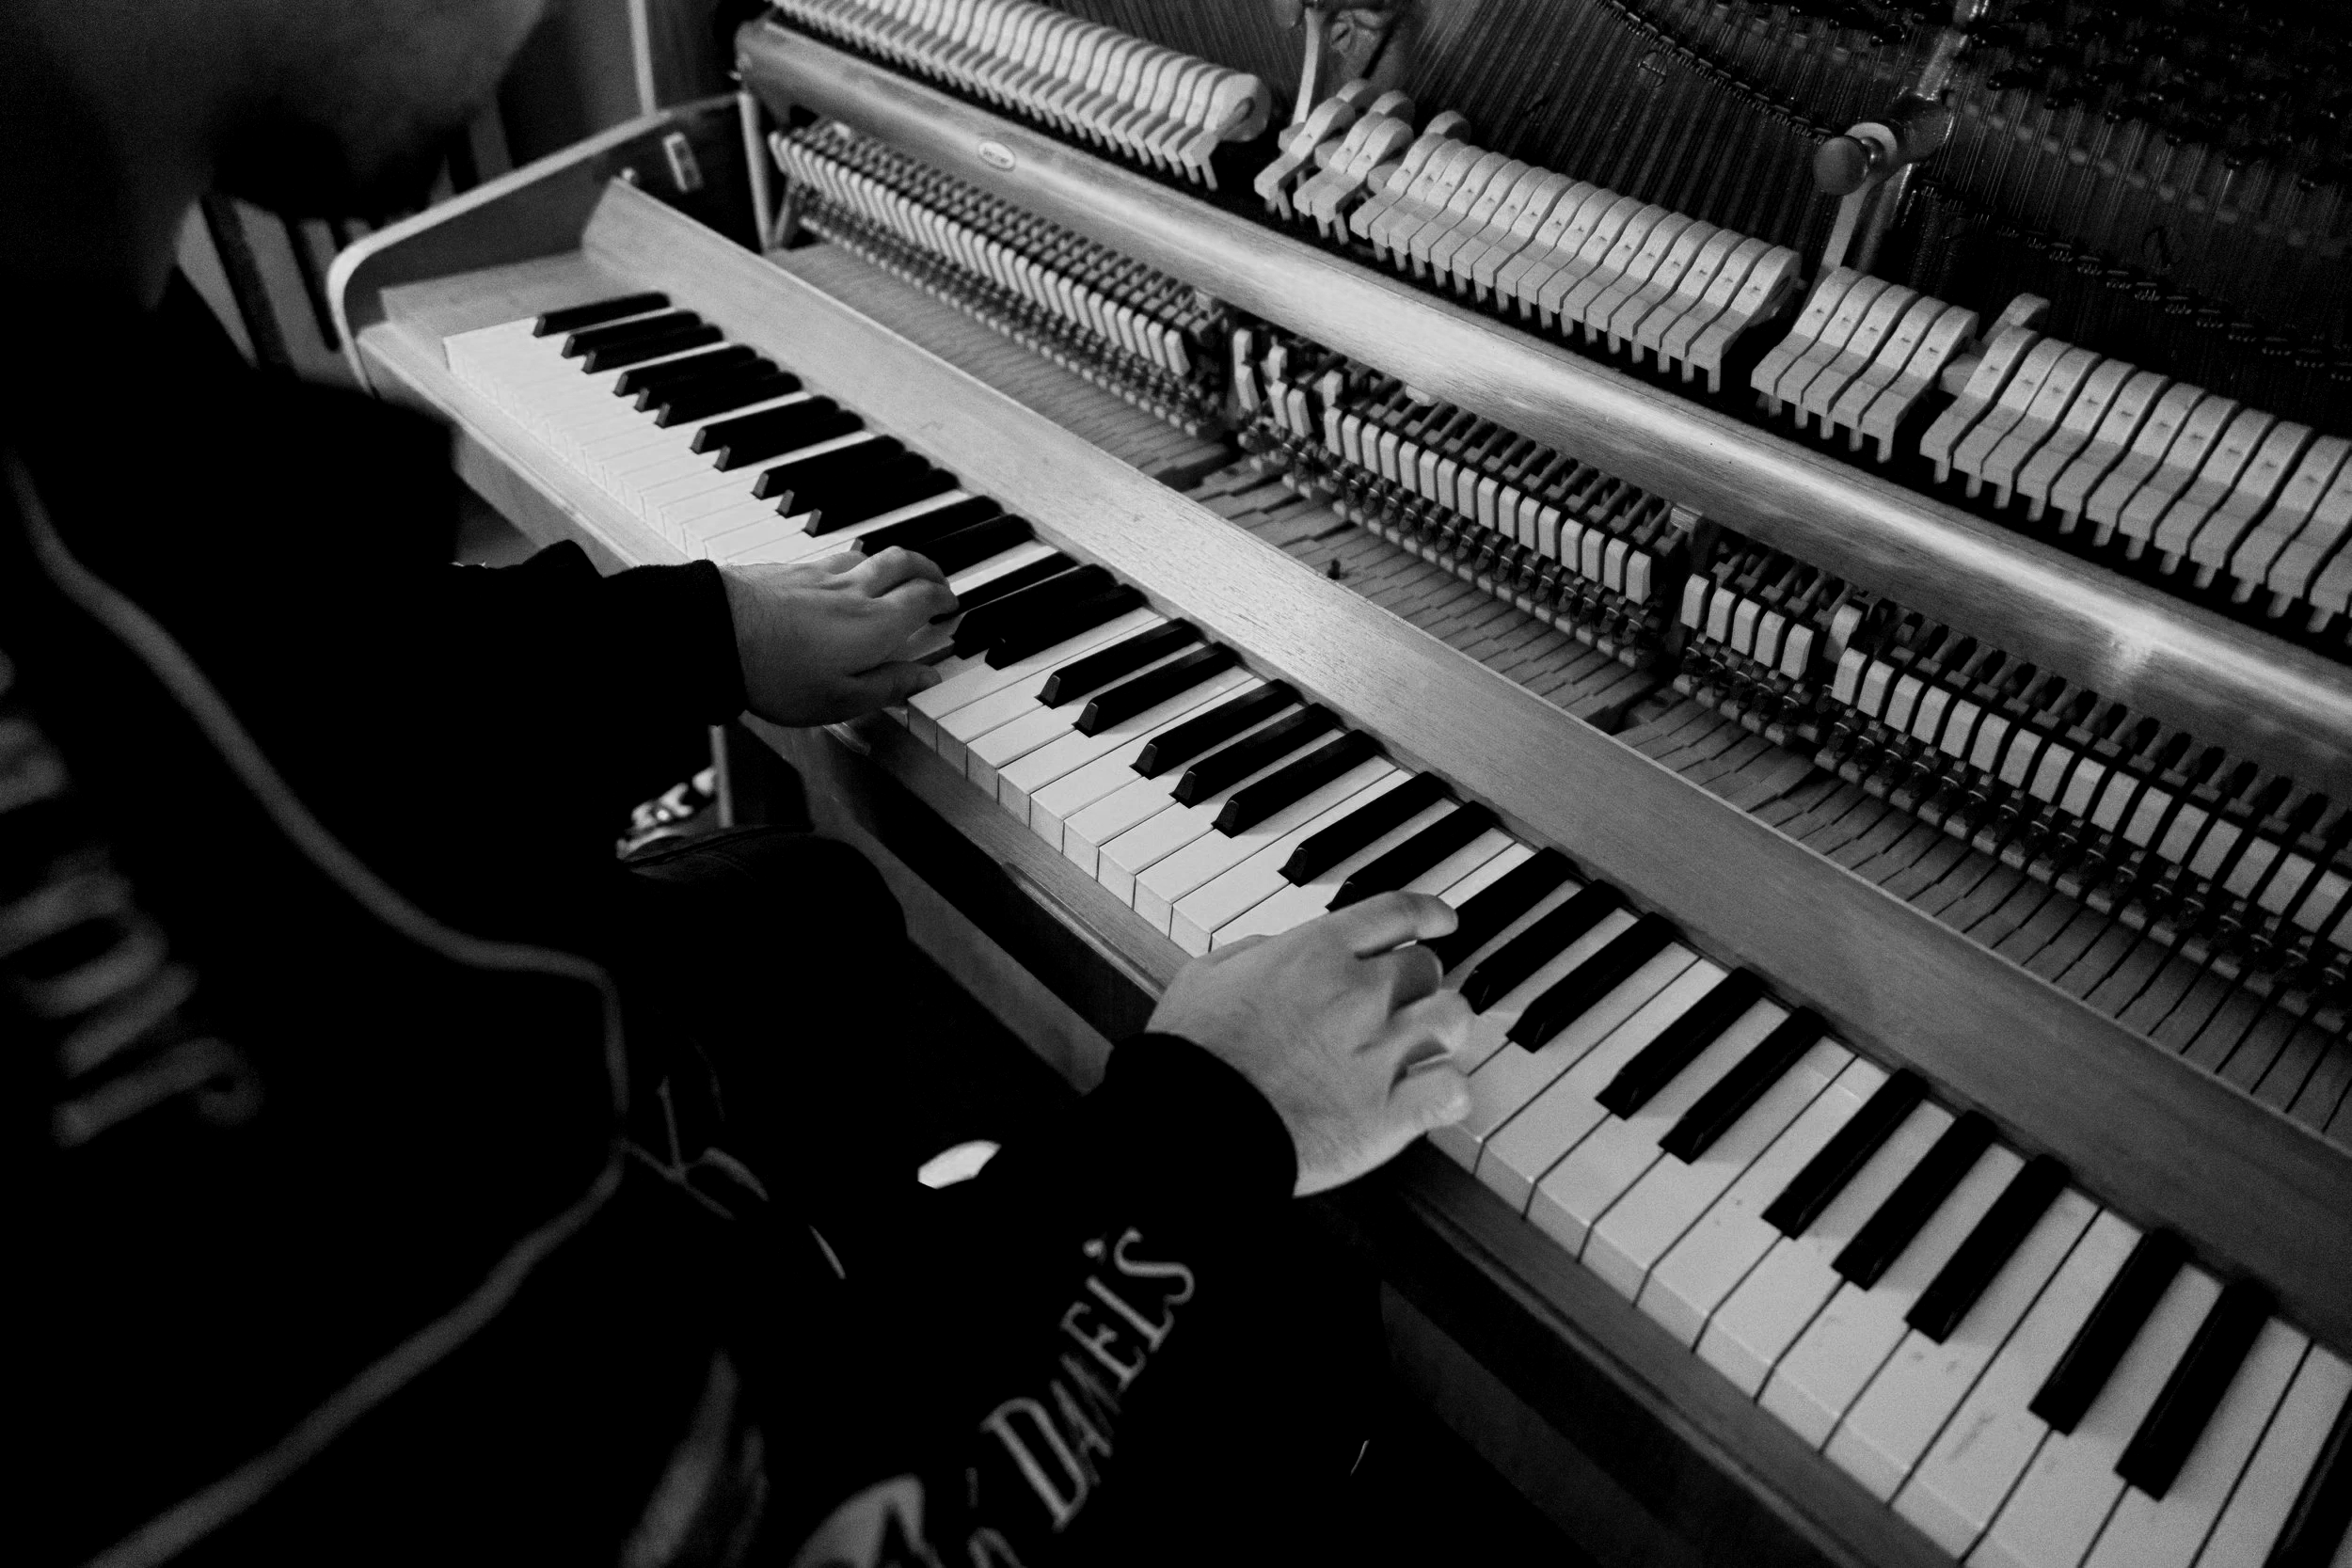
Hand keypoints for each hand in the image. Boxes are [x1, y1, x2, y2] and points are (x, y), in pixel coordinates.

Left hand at [723, 548, 958, 725]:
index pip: (925, 598)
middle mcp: (855, 590)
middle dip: (929, 568)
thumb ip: (888, 686)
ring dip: (893, 562)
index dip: (945, 600)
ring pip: (870, 555)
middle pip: (905, 562)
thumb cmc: (774, 674)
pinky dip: (854, 563)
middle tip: (938, 580)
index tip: (952, 606)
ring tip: (896, 575)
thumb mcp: (840, 701)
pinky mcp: (790, 569)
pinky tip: (841, 576)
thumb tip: (926, 677)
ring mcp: (820, 574)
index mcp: (876, 624)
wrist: (714, 634)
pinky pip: (834, 557)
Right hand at [1146, 892, 1471, 1195]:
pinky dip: (1450, 1093)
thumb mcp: (1206, 974)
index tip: (1441, 921)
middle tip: (1406, 1002)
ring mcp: (1382, 1053)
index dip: (1428, 914)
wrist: (1194, 1126)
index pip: (1396, 913)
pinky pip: (1455, 1091)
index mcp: (1316, 953)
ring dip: (1445, 1029)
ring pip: (1454, 1019)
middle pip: (1426, 968)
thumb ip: (1253, 952)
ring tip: (1430, 1044)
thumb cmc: (1192, 1056)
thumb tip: (1277, 949)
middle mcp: (1359, 993)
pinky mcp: (1392, 1113)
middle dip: (1418, 983)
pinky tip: (1436, 1097)